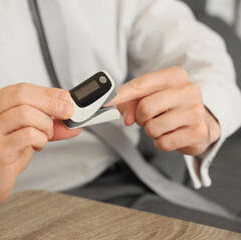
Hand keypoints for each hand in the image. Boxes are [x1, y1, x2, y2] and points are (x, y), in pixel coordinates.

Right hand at [0, 83, 80, 210]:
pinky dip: (41, 139)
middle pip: (22, 95)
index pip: (21, 89)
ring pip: (25, 113)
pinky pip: (28, 135)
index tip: (65, 98)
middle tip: (67, 112)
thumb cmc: (2, 156)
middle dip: (50, 102)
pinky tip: (37, 145)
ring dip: (45, 124)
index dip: (47, 92)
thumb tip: (71, 119)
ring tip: (45, 135)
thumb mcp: (24, 133)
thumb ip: (45, 123)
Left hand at [105, 66, 219, 155]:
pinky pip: (163, 142)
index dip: (121, 95)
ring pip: (152, 127)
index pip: (141, 84)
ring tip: (162, 124)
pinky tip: (170, 134)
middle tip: (146, 118)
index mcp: (175, 76)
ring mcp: (195, 112)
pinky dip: (160, 142)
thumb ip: (130, 101)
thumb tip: (123, 114)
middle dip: (140, 117)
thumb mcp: (150, 96)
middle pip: (145, 107)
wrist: (200, 120)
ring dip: (150, 130)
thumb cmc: (170, 105)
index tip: (106, 102)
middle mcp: (188, 90)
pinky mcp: (197, 132)